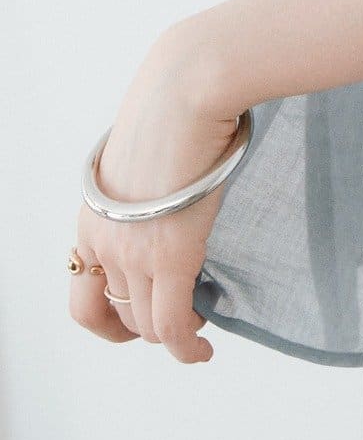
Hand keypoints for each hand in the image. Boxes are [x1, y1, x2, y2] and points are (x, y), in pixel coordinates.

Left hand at [68, 41, 241, 364]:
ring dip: (172, 334)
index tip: (139, 310)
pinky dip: (186, 348)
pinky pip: (172, 326)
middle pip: (115, 312)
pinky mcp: (171, 256)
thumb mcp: (148, 143)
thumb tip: (177, 169)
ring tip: (198, 331)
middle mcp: (103, 240)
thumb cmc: (177, 98)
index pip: (83, 288)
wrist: (187, 88)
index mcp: (93, 213)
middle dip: (145, 325)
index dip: (108, 313)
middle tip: (178, 320)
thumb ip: (151, 172)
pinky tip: (201, 351)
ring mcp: (134, 252)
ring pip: (146, 323)